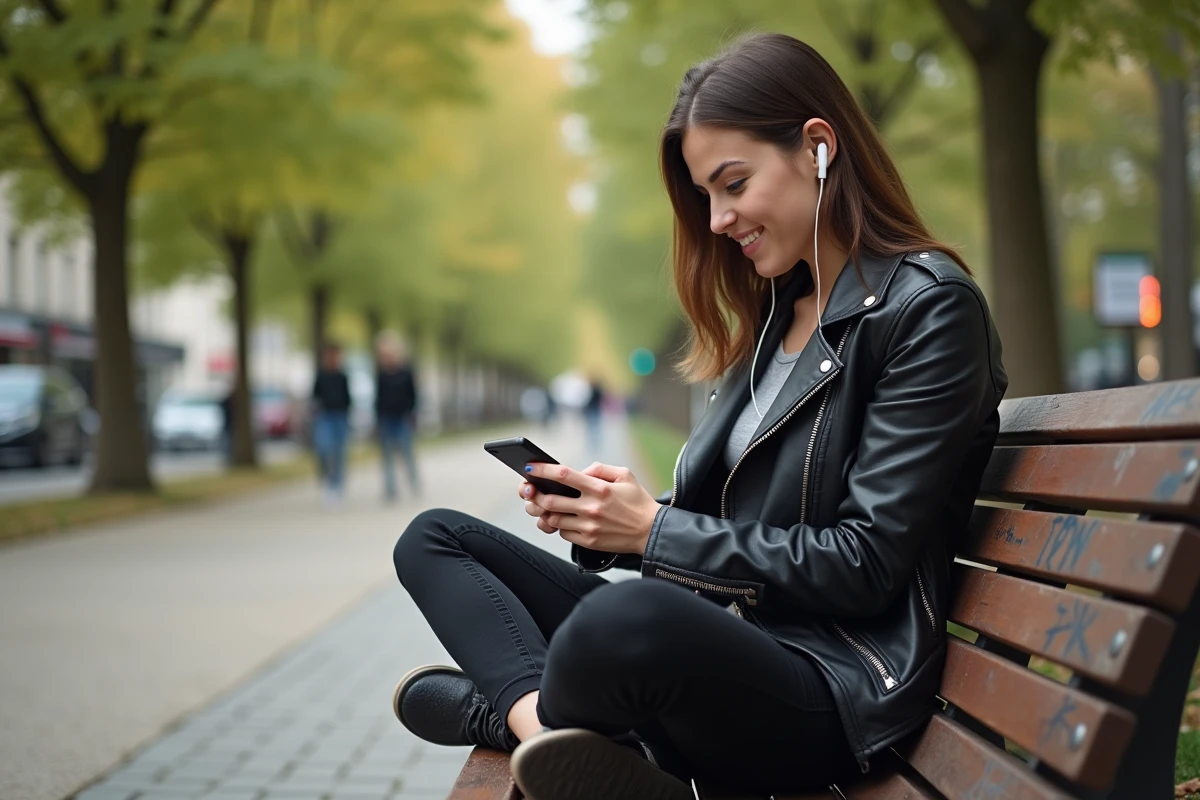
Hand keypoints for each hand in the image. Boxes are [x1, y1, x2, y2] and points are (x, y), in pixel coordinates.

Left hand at [518, 462, 659, 554]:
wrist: (651, 531)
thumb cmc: (637, 501)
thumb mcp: (624, 475)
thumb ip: (599, 469)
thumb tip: (578, 471)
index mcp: (599, 488)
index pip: (564, 475)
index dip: (543, 470)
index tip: (530, 466)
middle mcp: (591, 508)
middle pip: (550, 500)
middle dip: (535, 494)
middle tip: (529, 490)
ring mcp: (589, 527)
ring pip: (553, 519)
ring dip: (544, 511)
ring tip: (544, 505)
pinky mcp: (589, 541)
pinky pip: (564, 533)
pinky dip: (560, 525)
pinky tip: (564, 519)